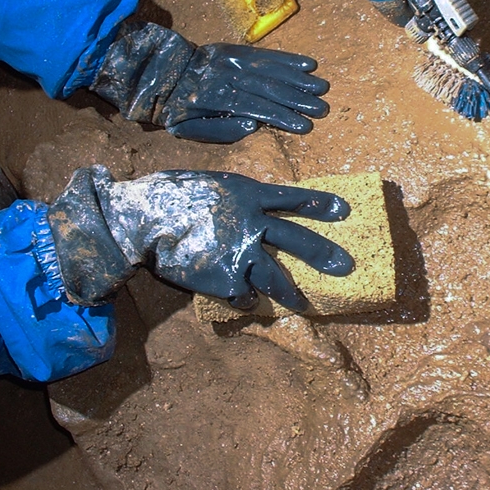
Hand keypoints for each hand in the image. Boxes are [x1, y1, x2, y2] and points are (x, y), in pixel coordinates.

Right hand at [48, 166, 353, 310]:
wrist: (144, 219)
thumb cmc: (171, 195)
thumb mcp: (211, 185)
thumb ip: (234, 200)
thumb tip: (249, 208)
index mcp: (249, 194)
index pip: (293, 199)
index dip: (319, 205)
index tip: (343, 210)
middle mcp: (252, 223)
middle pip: (297, 240)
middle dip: (323, 254)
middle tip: (345, 266)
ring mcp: (241, 252)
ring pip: (276, 276)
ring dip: (291, 292)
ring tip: (303, 304)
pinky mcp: (225, 278)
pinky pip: (244, 294)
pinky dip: (246, 300)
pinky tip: (248, 304)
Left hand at [91, 22, 330, 142]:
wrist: (158, 72)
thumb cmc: (175, 109)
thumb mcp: (187, 129)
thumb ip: (221, 130)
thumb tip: (253, 125)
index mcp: (216, 99)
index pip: (256, 108)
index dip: (281, 117)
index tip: (305, 126)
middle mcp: (227, 77)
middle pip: (268, 88)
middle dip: (298, 99)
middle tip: (323, 108)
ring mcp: (232, 61)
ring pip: (270, 69)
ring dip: (298, 79)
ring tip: (322, 87)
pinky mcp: (235, 50)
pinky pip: (264, 54)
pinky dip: (287, 59)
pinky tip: (307, 64)